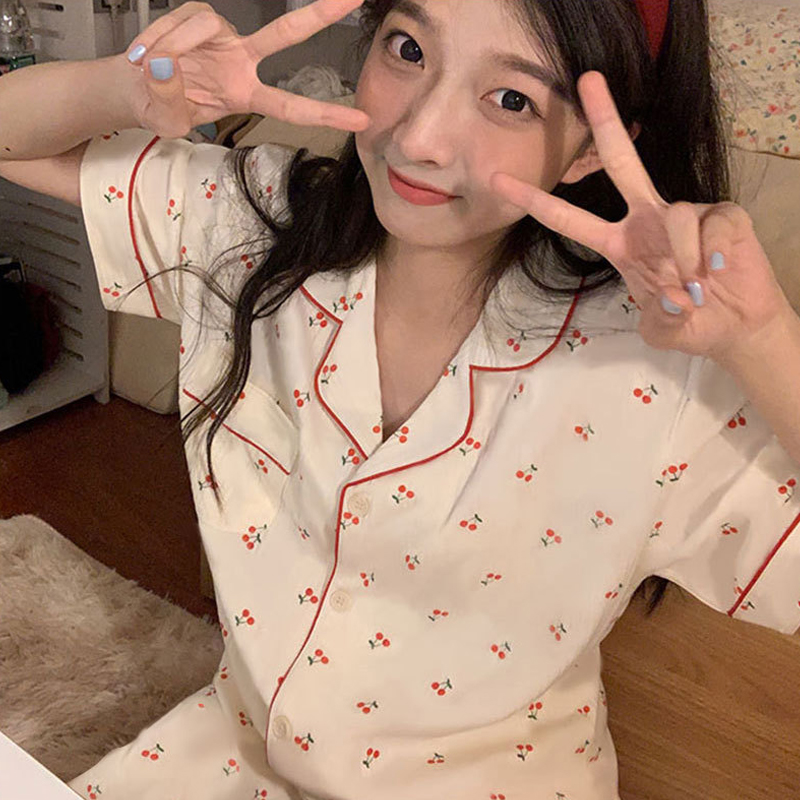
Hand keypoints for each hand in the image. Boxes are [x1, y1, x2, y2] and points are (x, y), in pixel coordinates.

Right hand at [124, 0, 370, 139]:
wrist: (135, 85)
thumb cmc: (160, 107)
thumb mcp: (166, 121)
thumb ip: (169, 101)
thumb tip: (165, 68)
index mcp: (246, 94)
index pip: (292, 107)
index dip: (326, 114)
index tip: (362, 118)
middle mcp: (242, 60)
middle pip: (286, 33)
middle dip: (320, 14)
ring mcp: (222, 34)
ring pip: (206, 26)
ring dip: (175, 47)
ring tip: (152, 69)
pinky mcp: (199, 15)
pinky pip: (184, 21)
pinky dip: (161, 38)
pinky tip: (148, 54)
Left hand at [489, 71, 793, 363]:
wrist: (735, 327)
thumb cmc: (689, 323)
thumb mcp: (661, 329)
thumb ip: (661, 319)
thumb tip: (675, 300)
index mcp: (618, 243)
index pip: (568, 219)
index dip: (535, 200)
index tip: (498, 181)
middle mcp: (646, 220)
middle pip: (621, 162)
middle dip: (605, 120)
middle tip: (588, 78)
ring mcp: (685, 215)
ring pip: (674, 212)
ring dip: (681, 256)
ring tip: (694, 288)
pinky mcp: (723, 215)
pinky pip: (710, 223)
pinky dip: (711, 253)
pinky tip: (716, 271)